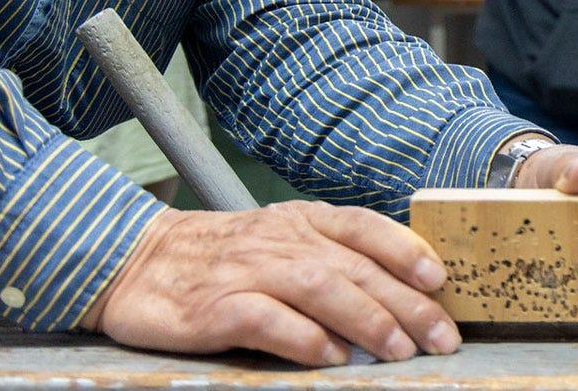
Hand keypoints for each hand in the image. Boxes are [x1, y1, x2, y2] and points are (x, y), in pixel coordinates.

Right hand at [80, 203, 457, 366]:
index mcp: (302, 220)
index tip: (441, 281)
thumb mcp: (282, 240)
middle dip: (406, 303)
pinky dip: (303, 339)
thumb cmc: (224, 257)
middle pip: (355, 266)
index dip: (407, 251)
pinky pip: (266, 319)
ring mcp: (247, 271)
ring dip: (366, 319)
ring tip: (399, 350)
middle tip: (441, 337)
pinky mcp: (214, 307)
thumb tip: (399, 294)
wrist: (136, 261)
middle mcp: (280, 239)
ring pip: (319, 287)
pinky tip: (330, 358)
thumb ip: (333, 258)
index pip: (365, 227)